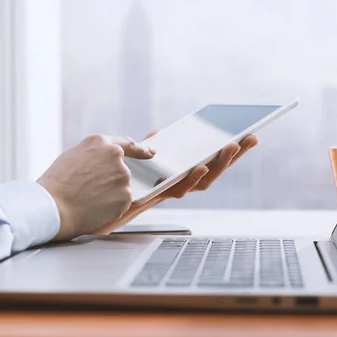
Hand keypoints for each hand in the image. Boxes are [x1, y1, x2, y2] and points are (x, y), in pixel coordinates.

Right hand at [37, 135, 154, 240]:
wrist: (54, 207)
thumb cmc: (56, 185)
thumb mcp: (72, 157)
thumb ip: (93, 156)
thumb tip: (101, 163)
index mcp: (100, 143)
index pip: (127, 143)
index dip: (140, 149)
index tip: (149, 153)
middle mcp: (115, 156)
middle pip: (121, 171)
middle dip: (110, 182)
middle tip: (92, 191)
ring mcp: (123, 176)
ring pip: (120, 188)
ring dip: (109, 195)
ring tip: (87, 199)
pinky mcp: (126, 195)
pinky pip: (121, 203)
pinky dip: (111, 207)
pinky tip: (95, 208)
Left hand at [95, 133, 258, 233]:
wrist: (86, 202)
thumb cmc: (111, 182)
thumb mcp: (134, 157)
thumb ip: (149, 146)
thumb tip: (159, 134)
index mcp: (175, 172)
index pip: (206, 160)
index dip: (226, 151)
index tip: (247, 135)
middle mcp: (176, 184)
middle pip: (211, 170)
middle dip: (232, 156)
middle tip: (250, 139)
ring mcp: (168, 192)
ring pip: (200, 181)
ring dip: (218, 165)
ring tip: (231, 147)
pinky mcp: (157, 198)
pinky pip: (178, 189)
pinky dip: (191, 178)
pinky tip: (200, 165)